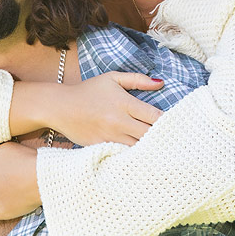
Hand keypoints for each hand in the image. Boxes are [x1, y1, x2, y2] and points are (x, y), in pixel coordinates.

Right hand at [49, 72, 163, 145]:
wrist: (60, 106)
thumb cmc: (88, 91)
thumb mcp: (112, 79)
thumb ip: (137, 79)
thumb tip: (161, 83)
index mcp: (124, 103)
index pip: (155, 116)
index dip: (167, 122)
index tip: (175, 124)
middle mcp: (118, 121)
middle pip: (149, 135)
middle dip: (161, 137)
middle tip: (171, 139)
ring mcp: (109, 137)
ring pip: (138, 148)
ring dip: (148, 148)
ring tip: (160, 149)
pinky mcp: (101, 148)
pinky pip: (122, 155)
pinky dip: (132, 156)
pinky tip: (140, 156)